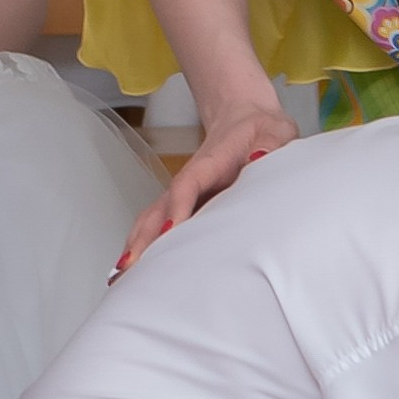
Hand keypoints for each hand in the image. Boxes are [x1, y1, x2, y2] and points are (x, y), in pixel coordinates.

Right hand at [115, 100, 295, 271]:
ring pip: (152, 220)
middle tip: (132, 266)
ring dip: (137, 245)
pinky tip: (134, 268)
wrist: (245, 121)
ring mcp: (182, 194)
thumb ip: (271, 143)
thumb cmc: (261, 131)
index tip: (168, 230)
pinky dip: (144, 245)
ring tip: (123, 277)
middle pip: (158, 209)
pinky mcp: (184, 205)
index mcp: (210, 163)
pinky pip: (158, 225)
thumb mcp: (274, 132)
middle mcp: (189, 181)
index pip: (187, 185)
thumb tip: (260, 157)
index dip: (177, 207)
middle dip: (143, 237)